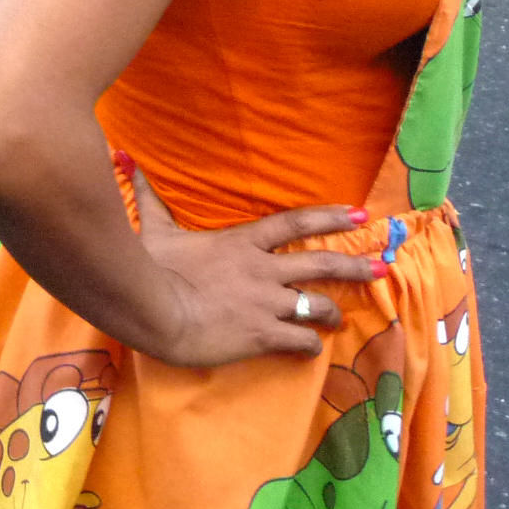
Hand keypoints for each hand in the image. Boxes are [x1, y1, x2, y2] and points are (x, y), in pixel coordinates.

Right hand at [126, 159, 378, 367]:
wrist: (155, 309)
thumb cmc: (153, 267)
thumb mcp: (153, 228)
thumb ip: (149, 197)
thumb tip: (126, 158)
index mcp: (241, 243)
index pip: (294, 224)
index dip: (328, 218)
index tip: (359, 214)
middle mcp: (263, 270)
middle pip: (319, 264)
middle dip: (354, 265)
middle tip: (382, 267)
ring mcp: (266, 304)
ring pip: (316, 306)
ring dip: (332, 312)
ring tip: (340, 319)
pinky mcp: (263, 335)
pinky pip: (300, 341)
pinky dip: (309, 346)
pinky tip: (310, 351)